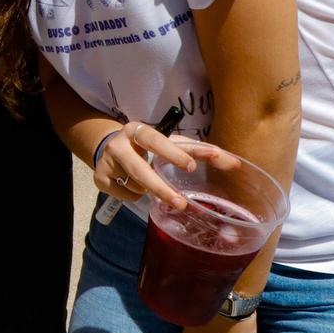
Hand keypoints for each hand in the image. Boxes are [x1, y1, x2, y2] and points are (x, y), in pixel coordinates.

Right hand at [90, 123, 224, 212]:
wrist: (106, 148)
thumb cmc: (146, 147)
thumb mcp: (167, 144)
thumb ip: (196, 151)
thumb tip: (233, 163)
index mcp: (138, 130)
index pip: (159, 140)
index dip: (174, 153)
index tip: (192, 166)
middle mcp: (121, 143)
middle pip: (141, 168)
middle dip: (161, 187)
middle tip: (180, 202)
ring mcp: (108, 162)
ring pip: (135, 186)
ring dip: (151, 190)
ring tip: (158, 189)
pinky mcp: (100, 178)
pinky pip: (126, 195)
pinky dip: (135, 195)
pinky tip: (132, 186)